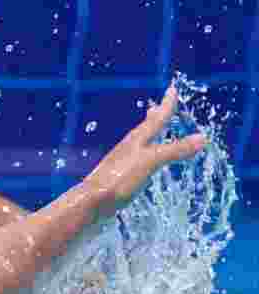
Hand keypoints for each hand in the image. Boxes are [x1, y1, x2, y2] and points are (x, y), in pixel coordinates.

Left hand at [83, 84, 205, 220]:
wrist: (90, 203)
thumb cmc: (120, 179)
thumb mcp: (151, 161)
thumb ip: (175, 150)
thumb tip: (203, 138)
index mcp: (136, 140)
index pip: (156, 119)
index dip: (167, 105)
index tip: (172, 89)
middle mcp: (128, 148)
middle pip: (144, 129)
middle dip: (154, 118)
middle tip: (158, 107)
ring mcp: (121, 164)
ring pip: (138, 144)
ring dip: (147, 135)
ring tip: (151, 132)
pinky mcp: (118, 179)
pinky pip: (135, 161)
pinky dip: (142, 156)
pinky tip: (140, 164)